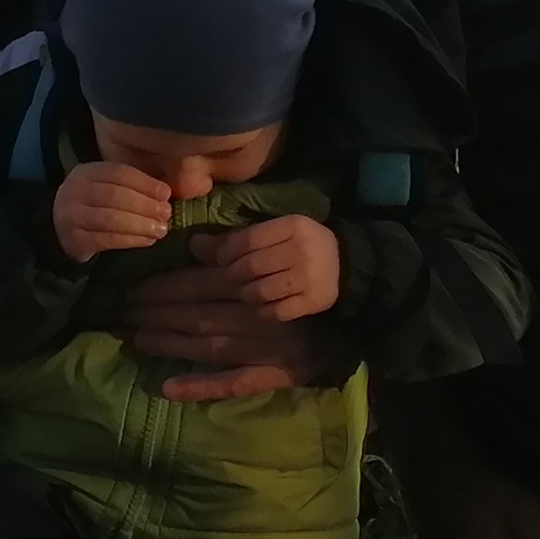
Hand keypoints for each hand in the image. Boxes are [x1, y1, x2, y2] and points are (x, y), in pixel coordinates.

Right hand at [52, 161, 170, 264]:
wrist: (59, 231)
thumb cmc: (93, 206)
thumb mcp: (105, 187)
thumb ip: (131, 187)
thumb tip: (165, 194)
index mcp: (87, 172)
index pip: (119, 173)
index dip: (145, 183)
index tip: (166, 193)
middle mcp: (75, 190)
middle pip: (115, 195)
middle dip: (145, 205)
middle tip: (166, 213)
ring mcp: (71, 216)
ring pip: (111, 219)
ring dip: (140, 224)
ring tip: (161, 229)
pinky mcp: (74, 239)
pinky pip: (107, 239)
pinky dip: (131, 240)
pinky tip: (147, 240)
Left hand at [123, 259, 333, 402]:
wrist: (353, 306)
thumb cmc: (311, 269)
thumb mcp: (279, 247)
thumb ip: (237, 248)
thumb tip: (196, 245)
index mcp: (248, 287)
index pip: (196, 287)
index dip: (163, 288)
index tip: (134, 289)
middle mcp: (246, 320)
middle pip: (193, 316)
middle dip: (157, 314)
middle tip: (126, 312)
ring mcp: (255, 351)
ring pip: (203, 347)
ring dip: (168, 344)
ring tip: (138, 338)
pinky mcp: (265, 376)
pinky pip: (230, 384)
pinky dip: (199, 387)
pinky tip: (169, 389)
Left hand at [197, 215, 338, 323]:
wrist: (345, 267)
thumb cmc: (301, 246)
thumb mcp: (275, 233)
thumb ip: (236, 238)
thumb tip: (194, 243)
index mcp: (292, 225)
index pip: (246, 239)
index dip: (225, 252)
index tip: (219, 260)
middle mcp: (301, 250)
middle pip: (248, 267)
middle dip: (231, 276)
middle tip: (222, 282)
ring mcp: (308, 277)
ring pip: (257, 292)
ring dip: (245, 295)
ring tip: (243, 295)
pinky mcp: (312, 302)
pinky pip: (274, 312)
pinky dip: (261, 312)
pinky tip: (259, 309)